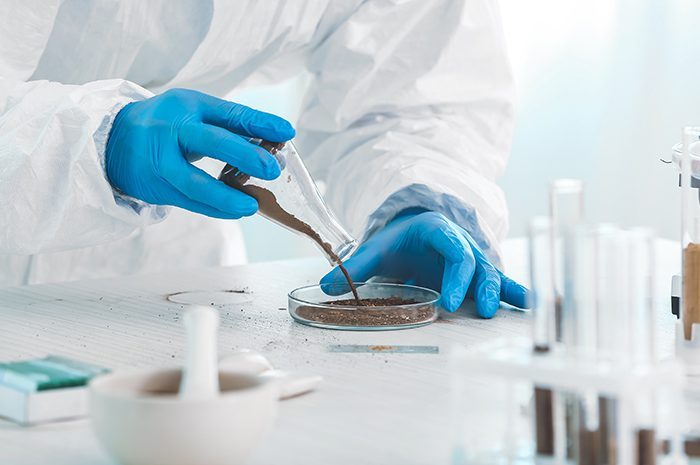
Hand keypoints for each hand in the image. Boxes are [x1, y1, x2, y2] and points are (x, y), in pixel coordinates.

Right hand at [106, 88, 294, 217]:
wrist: (111, 140)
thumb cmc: (167, 125)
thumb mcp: (194, 114)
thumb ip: (229, 128)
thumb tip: (272, 147)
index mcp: (188, 105)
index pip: (230, 113)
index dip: (260, 122)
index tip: (288, 132)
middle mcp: (172, 129)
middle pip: (211, 142)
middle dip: (246, 155)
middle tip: (272, 169)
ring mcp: (160, 159)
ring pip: (195, 182)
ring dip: (227, 196)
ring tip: (253, 206)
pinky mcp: (155, 186)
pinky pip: (189, 201)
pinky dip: (215, 209)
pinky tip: (236, 211)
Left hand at [321, 211, 529, 316]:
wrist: (410, 230)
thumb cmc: (395, 241)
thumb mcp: (374, 251)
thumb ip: (352, 268)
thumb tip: (324, 286)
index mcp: (438, 231)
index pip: (454, 250)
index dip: (455, 275)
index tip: (447, 301)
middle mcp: (461, 242)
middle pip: (478, 262)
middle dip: (482, 285)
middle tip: (481, 311)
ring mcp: (472, 257)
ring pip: (492, 271)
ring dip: (500, 290)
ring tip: (504, 311)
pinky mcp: (477, 272)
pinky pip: (499, 279)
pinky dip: (512, 290)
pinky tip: (528, 305)